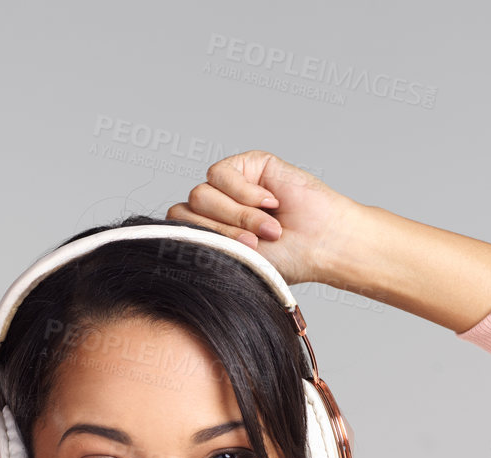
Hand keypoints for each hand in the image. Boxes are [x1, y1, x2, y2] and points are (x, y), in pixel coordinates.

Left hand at [166, 151, 361, 287]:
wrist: (322, 243)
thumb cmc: (285, 259)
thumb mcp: (235, 259)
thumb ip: (201, 244)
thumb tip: (168, 231)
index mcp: (206, 233)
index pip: (176, 229)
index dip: (199, 242)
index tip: (230, 256)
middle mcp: (213, 209)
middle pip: (186, 211)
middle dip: (221, 232)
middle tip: (255, 244)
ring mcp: (228, 186)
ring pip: (201, 194)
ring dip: (238, 215)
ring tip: (269, 228)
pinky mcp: (246, 165)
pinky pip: (221, 174)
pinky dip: (245, 193)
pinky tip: (271, 203)